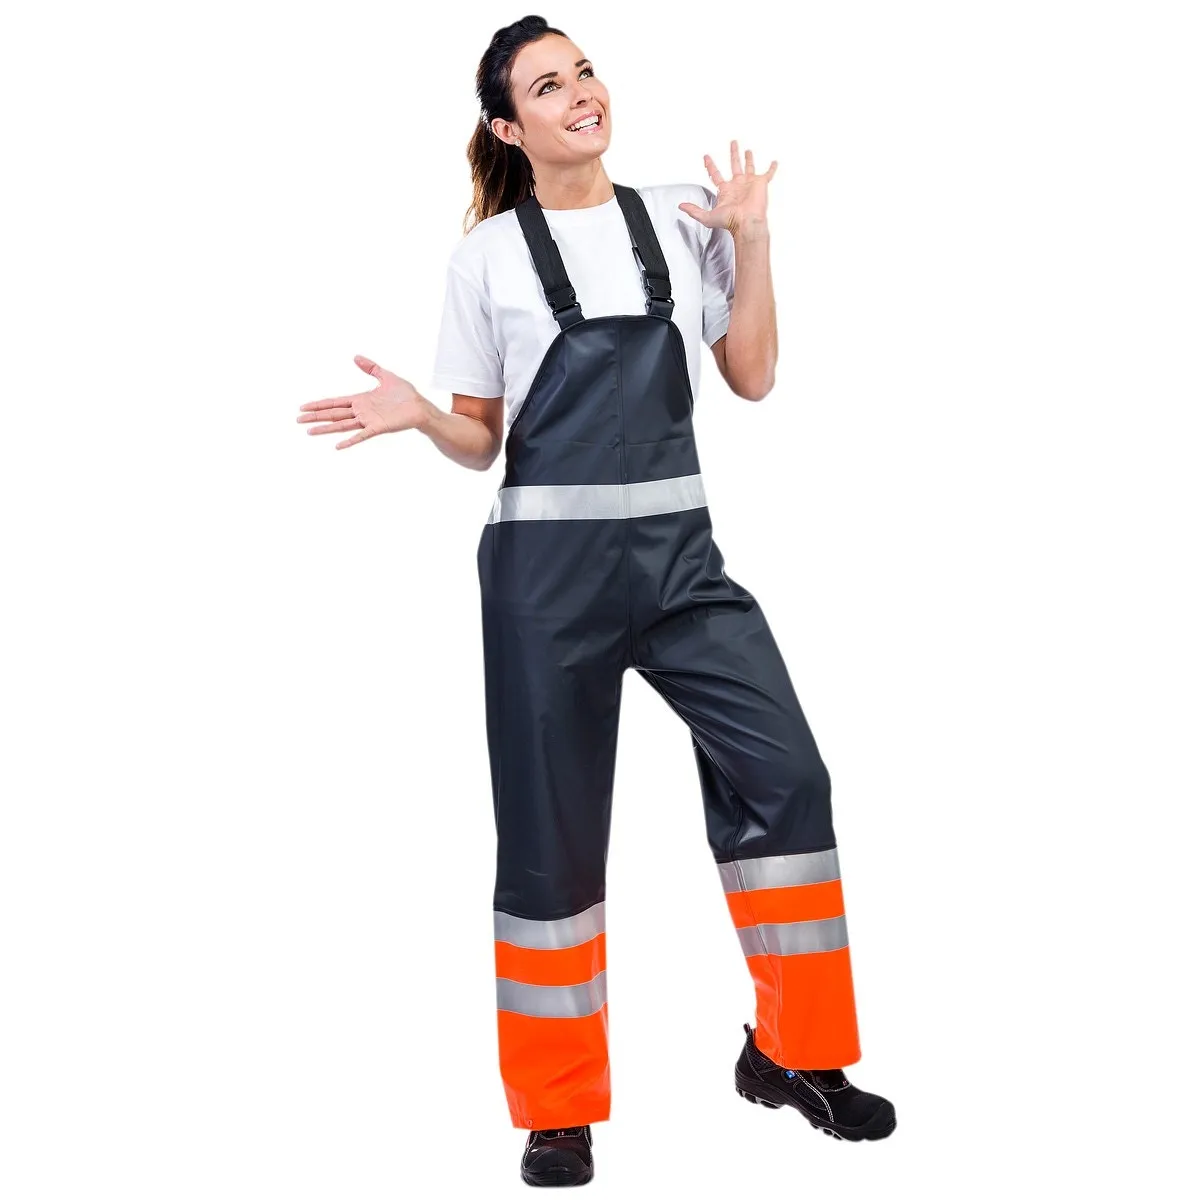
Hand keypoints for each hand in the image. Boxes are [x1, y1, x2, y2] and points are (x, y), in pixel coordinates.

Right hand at [297, 355, 426, 448]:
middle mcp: (361, 412)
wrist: (420, 407)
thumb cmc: (406, 394)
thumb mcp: (386, 376)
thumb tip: (355, 357)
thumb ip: (371, 367)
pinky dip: (349, 441)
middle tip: (298, 419)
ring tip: (309, 431)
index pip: (334, 403)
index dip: (319, 404)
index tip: (304, 407)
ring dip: (326, 428)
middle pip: (333, 414)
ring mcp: (368, 421)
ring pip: (342, 425)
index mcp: (360, 401)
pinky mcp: (378, 428)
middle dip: (315, 416)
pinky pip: (361, 436)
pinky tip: (337, 446)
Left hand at [678, 140, 776, 237]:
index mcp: (726, 191)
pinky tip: (774, 162)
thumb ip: (694, 210)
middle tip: (732, 143)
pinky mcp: (761, 184)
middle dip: (732, 154)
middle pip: (734, 165)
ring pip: (749, 166)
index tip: (706, 157)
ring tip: (747, 150)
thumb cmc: (730, 221)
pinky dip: (772, 168)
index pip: (716, 174)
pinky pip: (768, 174)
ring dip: (748, 158)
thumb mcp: (706, 216)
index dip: (710, 165)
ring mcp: (749, 184)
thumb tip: (681, 207)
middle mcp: (738, 185)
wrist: (747, 223)